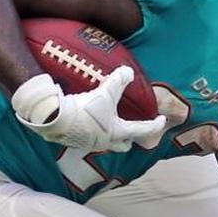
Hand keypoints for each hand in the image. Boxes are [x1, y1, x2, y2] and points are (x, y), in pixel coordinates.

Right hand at [11, 69, 165, 151]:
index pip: (143, 130)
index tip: (162, 120)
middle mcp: (105, 141)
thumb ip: (119, 80)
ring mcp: (88, 144)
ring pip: (105, 142)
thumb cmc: (85, 110)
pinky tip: (86, 121)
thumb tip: (129, 71)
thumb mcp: (105, 92)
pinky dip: (91, 131)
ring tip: (107, 123)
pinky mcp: (74, 141)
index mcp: (117, 132)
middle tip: (131, 128)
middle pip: (123, 145)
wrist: (55, 119)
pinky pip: (88, 138)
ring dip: (109, 135)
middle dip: (129, 138)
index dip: (155, 125)